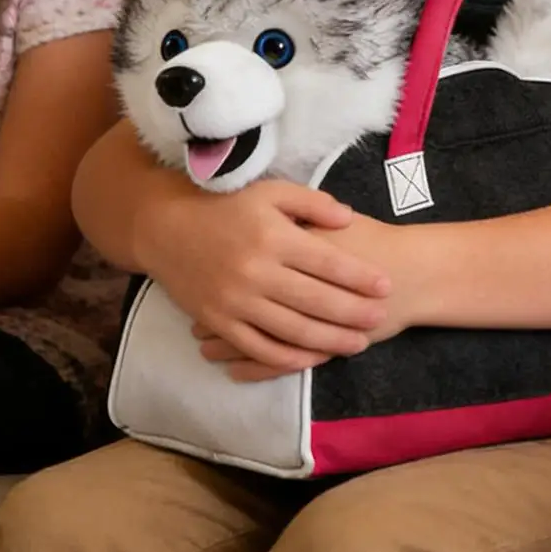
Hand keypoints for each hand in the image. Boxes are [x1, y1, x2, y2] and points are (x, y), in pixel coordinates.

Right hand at [191, 212, 411, 381]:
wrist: (165, 228)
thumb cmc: (224, 206)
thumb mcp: (269, 191)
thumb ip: (312, 203)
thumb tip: (349, 219)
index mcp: (273, 236)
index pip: (327, 262)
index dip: (360, 277)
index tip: (385, 285)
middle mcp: (256, 271)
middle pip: (315, 300)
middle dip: (353, 312)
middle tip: (381, 317)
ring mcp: (236, 300)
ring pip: (292, 329)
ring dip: (329, 340)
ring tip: (358, 344)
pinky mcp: (218, 321)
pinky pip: (258, 347)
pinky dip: (288, 358)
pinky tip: (312, 359)